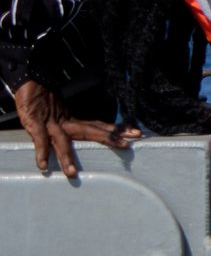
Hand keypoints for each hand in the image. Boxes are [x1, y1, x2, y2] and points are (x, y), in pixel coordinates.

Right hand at [10, 78, 135, 177]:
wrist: (30, 82)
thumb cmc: (44, 102)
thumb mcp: (61, 115)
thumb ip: (72, 125)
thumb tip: (90, 131)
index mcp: (73, 121)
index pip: (98, 126)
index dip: (116, 130)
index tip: (135, 132)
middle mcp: (66, 123)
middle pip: (90, 131)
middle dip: (108, 138)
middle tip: (127, 145)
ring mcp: (50, 124)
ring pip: (62, 142)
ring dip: (67, 157)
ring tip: (72, 173)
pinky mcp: (35, 124)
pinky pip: (38, 140)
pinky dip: (40, 152)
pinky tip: (42, 164)